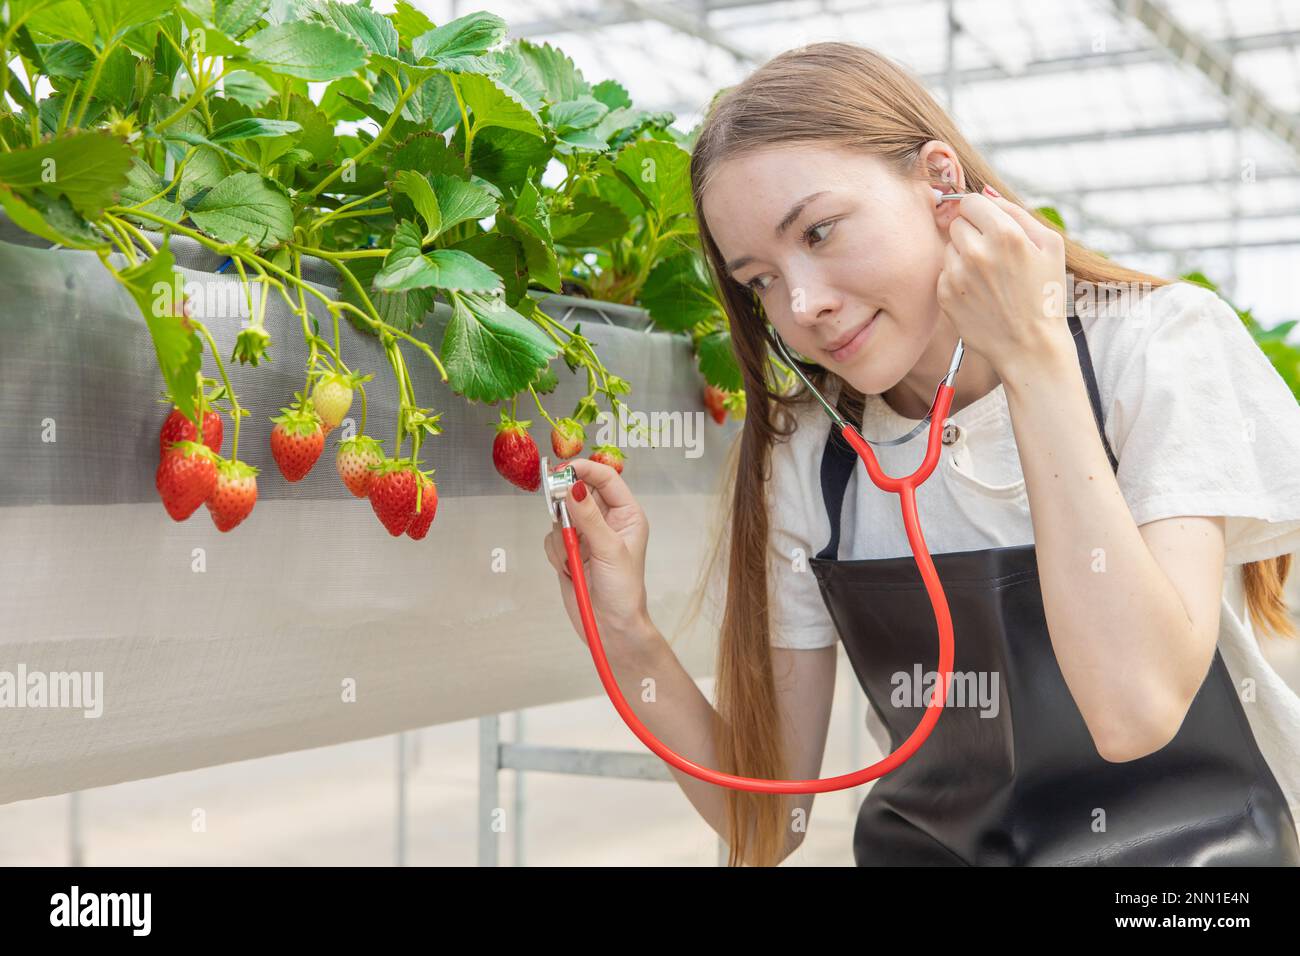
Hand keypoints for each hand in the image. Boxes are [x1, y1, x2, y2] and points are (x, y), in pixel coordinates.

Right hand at [541, 456, 653, 650]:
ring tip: (575, 560)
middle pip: (578, 493)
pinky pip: (551, 538)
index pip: (606, 479)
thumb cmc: (623, 591)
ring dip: (562, 538)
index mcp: (626, 515)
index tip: (563, 470)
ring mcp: (586, 536)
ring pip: (560, 517)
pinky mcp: (568, 551)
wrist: (609, 628)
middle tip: (562, 517)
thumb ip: (588, 517)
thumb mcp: (609, 550)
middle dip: (566, 506)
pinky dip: (556, 553)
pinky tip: (569, 570)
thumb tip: (573, 487)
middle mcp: (606, 521)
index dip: (585, 470)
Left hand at [938, 185, 1072, 374]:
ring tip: (987, 277)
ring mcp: (957, 275)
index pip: (971, 201)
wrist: (1030, 345)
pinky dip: (956, 278)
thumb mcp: (1049, 245)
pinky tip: (978, 293)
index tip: (989, 224)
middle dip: (972, 232)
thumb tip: (986, 192)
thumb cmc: (1044, 293)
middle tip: (993, 255)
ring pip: (949, 247)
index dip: (980, 211)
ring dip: (963, 256)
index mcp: (1006, 234)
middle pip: (957, 222)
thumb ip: (1017, 211)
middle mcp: (977, 252)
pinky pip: (943, 272)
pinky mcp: (945, 295)